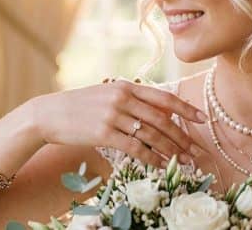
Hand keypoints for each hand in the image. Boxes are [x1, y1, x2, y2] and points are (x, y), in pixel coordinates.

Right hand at [31, 79, 207, 166]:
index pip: (163, 97)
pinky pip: (135, 148)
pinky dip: (151, 158)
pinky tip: (161, 165)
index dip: (185, 109)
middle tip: (196, 149)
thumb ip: (131, 99)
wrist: (49, 114)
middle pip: (161, 118)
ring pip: (151, 134)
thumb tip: (159, 110)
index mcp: (126, 86)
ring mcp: (113, 115)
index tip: (202, 119)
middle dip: (182, 136)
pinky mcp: (103, 133)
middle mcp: (122, 98)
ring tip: (184, 160)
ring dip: (171, 149)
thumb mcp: (107, 93)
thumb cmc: (80, 106)